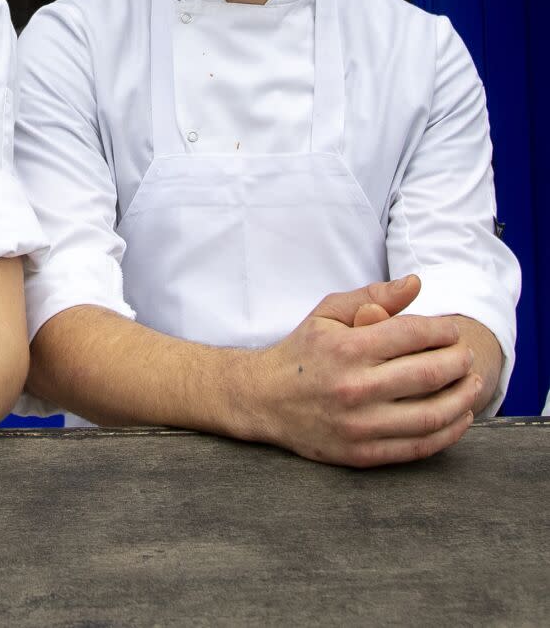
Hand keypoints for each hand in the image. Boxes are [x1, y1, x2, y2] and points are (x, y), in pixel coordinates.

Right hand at [249, 275, 482, 467]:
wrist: (264, 399)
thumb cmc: (302, 351)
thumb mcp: (328, 313)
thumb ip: (372, 297)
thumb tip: (416, 284)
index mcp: (346, 348)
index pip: (412, 335)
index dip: (442, 330)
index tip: (453, 330)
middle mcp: (354, 387)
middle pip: (428, 374)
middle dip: (459, 362)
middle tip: (468, 355)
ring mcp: (360, 425)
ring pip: (431, 415)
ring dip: (462, 398)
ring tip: (473, 383)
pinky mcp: (363, 454)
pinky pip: (419, 447)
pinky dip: (449, 433)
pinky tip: (460, 416)